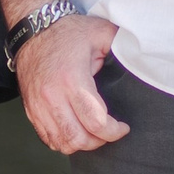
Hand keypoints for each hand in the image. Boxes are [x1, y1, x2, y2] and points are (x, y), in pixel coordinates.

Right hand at [16, 11, 128, 154]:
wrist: (32, 29)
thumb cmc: (67, 32)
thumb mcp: (100, 32)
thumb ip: (123, 45)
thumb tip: (144, 56)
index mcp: (72, 79)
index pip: (95, 122)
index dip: (114, 131)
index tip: (123, 127)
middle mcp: (52, 95)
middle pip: (78, 138)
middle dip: (99, 141)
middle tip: (109, 132)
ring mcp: (38, 105)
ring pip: (61, 143)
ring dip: (81, 144)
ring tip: (93, 133)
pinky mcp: (30, 109)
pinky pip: (47, 138)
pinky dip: (63, 141)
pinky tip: (75, 131)